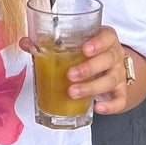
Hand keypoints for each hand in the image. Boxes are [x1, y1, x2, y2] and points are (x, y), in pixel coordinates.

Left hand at [19, 25, 144, 114]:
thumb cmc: (89, 52)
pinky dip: (111, 105)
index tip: (84, 49)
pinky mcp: (121, 91)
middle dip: (88, 68)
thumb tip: (24, 42)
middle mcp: (115, 56)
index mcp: (106, 40)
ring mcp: (119, 74)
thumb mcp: (76, 43)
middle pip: (107, 60)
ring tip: (72, 92)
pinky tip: (97, 108)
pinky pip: (120, 99)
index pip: (107, 36)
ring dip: (91, 87)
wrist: (111, 67)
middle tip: (69, 75)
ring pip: (110, 80)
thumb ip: (51, 42)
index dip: (98, 42)